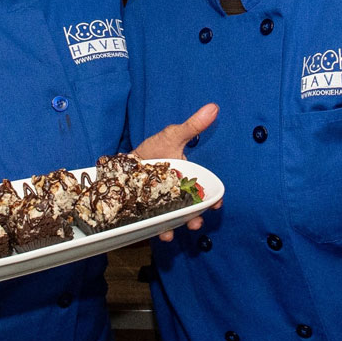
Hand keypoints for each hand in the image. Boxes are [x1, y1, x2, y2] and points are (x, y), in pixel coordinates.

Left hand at [133, 103, 219, 239]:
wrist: (125, 161)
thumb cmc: (153, 149)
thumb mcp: (173, 136)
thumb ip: (193, 126)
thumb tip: (213, 107)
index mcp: (188, 180)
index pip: (205, 193)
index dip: (213, 200)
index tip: (216, 204)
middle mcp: (177, 196)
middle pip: (190, 211)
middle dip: (194, 219)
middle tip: (195, 222)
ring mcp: (162, 205)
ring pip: (173, 220)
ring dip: (174, 228)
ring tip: (170, 233)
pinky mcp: (147, 212)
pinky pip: (153, 224)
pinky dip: (155, 230)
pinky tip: (156, 232)